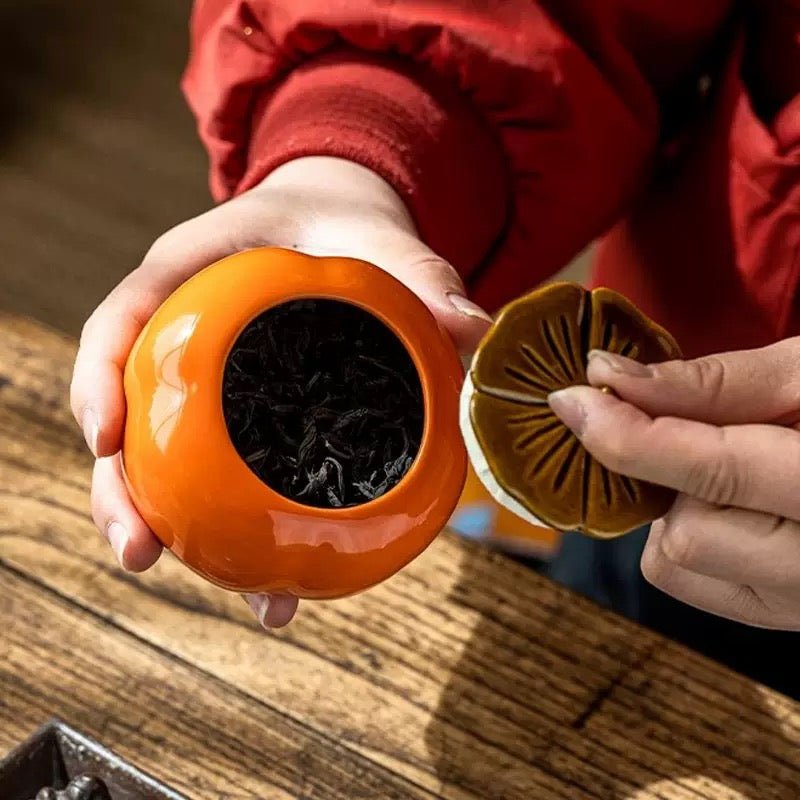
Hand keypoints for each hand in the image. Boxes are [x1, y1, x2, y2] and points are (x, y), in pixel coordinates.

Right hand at [70, 156, 490, 627]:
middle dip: (120, 490)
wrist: (334, 226)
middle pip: (126, 413)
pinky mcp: (237, 417)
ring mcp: (204, 382)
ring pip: (165, 462)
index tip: (107, 440)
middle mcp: (181, 334)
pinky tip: (280, 580)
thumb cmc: (339, 222)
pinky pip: (219, 471)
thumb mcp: (376, 235)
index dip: (100, 380)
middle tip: (139, 551)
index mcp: (189, 273)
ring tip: (237, 597)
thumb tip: (472, 329)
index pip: (122, 320)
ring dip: (176, 532)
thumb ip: (420, 275)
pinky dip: (238, 527)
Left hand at [548, 340, 799, 629]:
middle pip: (686, 536)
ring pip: (680, 566)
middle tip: (682, 428)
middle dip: (664, 475)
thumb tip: (608, 378)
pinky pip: (697, 582)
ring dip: (676, 507)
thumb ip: (715, 382)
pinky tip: (731, 502)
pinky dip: (690, 537)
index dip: (625, 434)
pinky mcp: (787, 615)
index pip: (710, 471)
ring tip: (726, 466)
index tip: (570, 399)